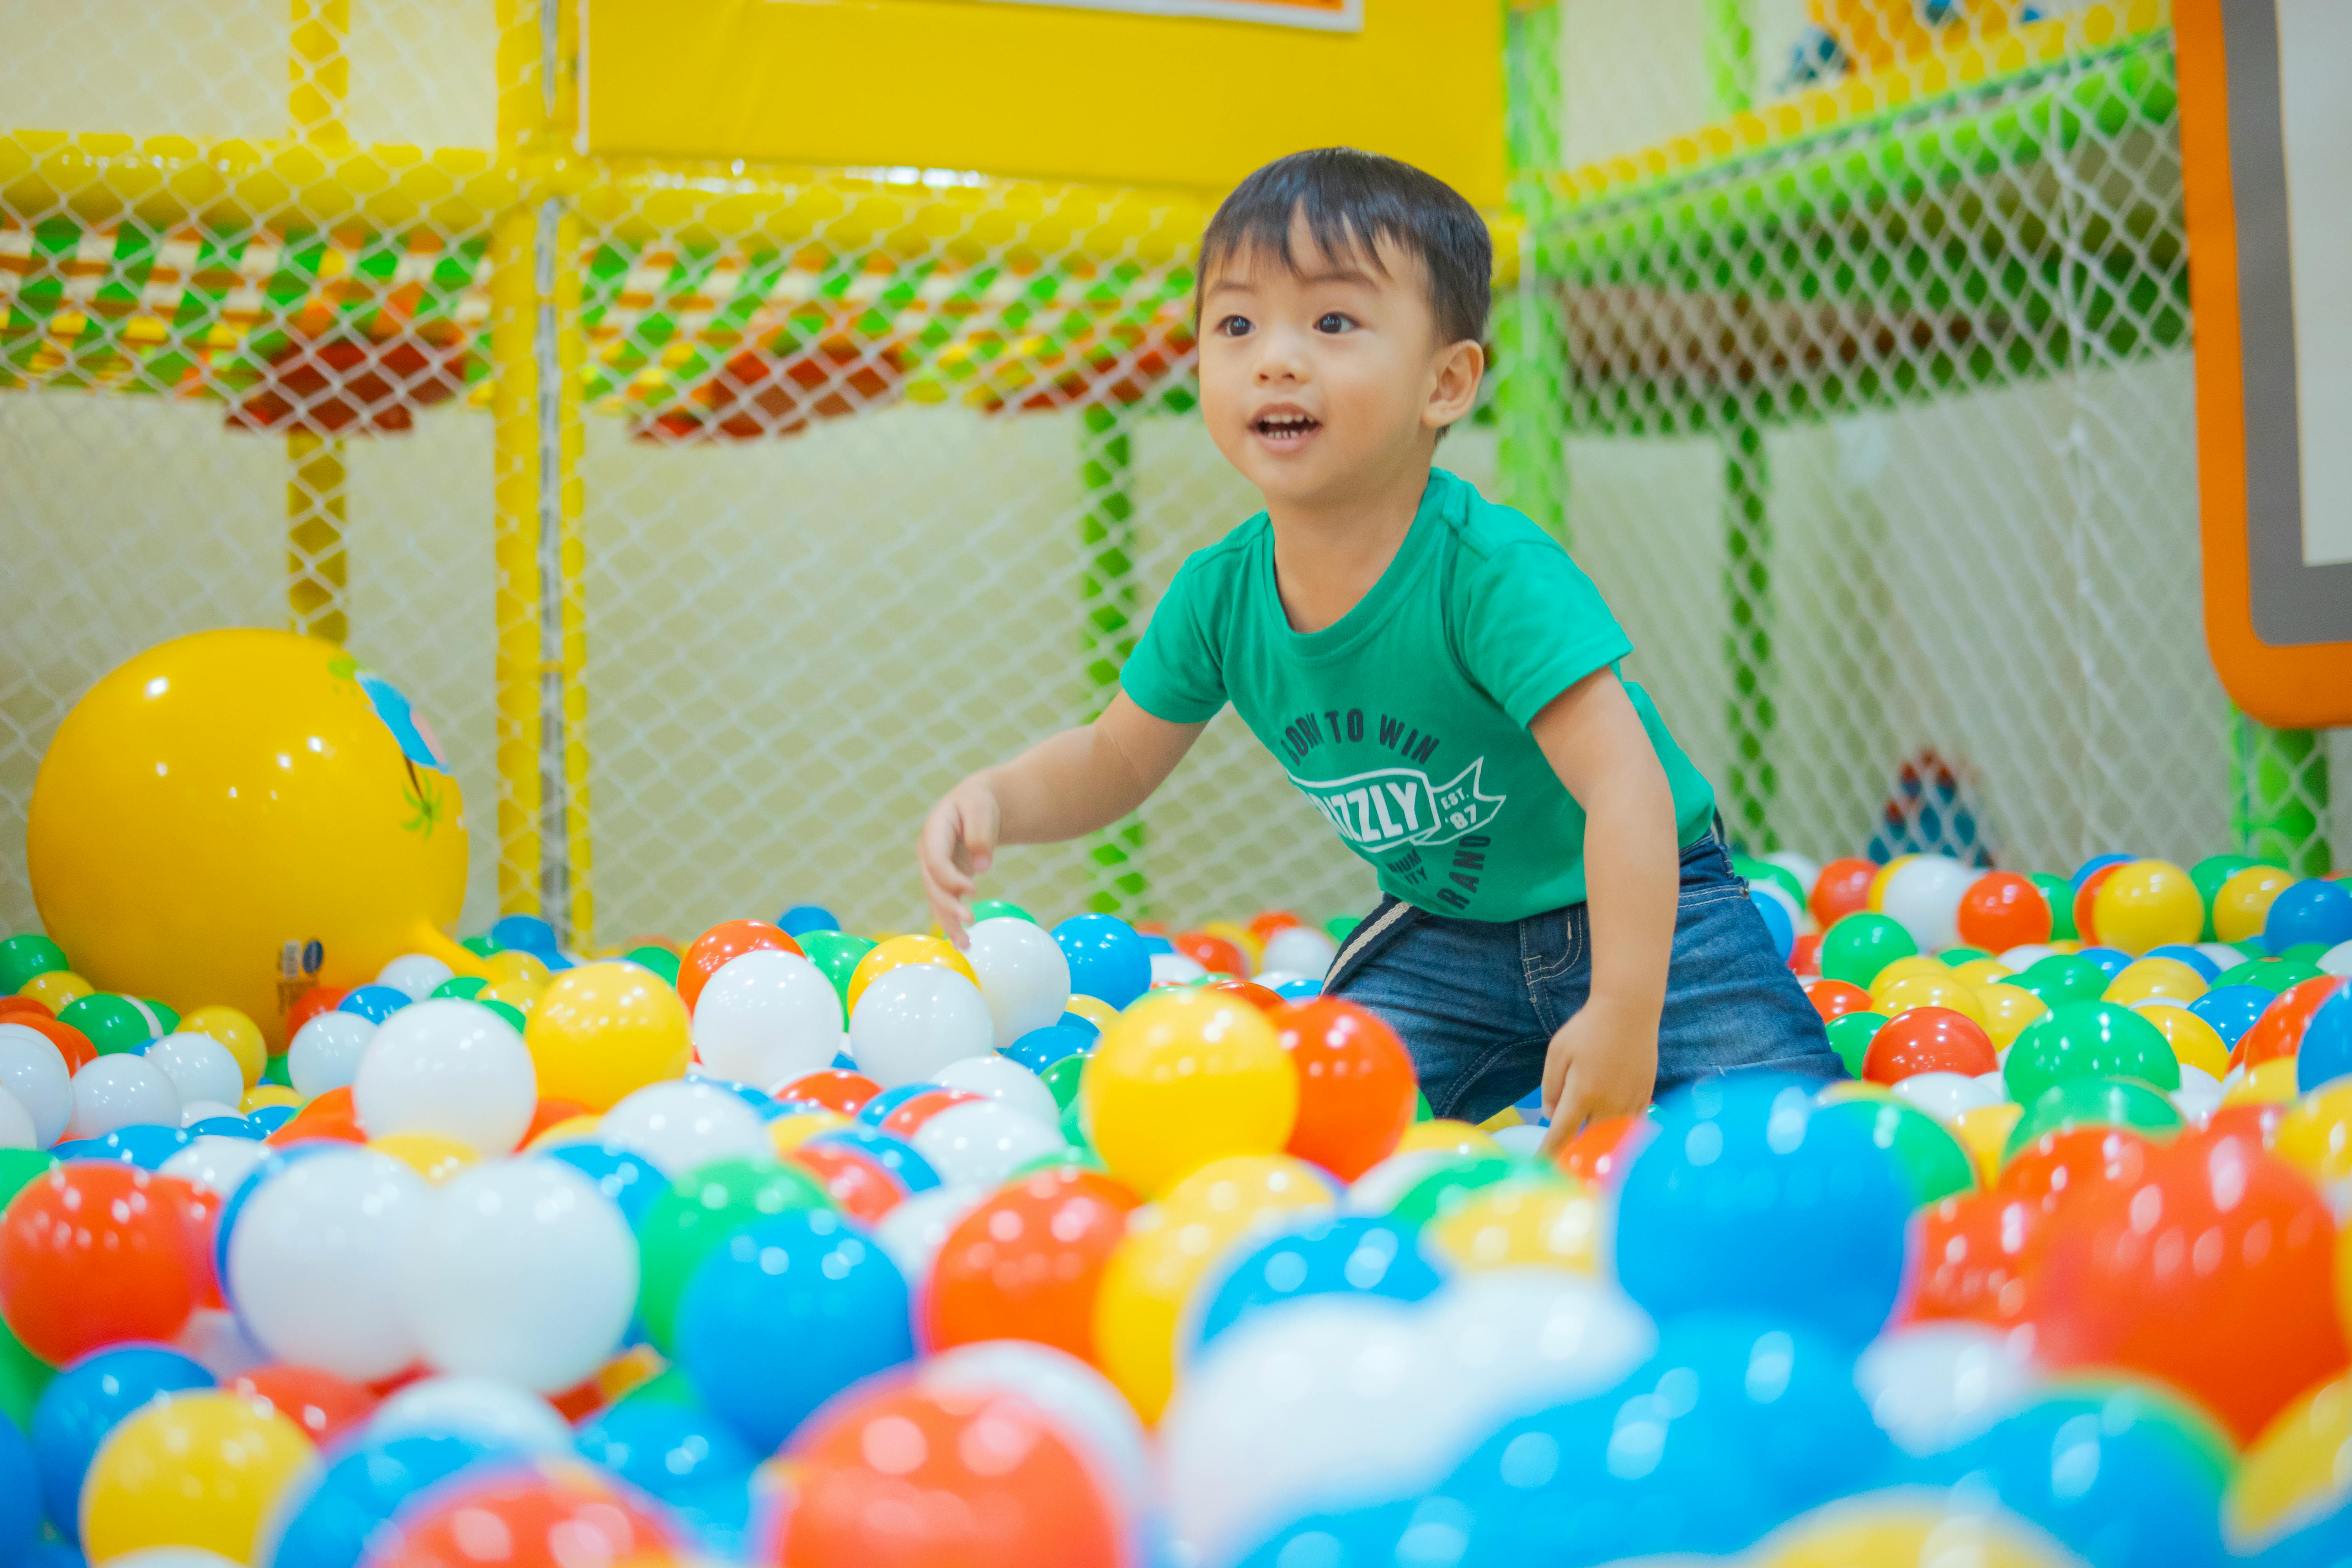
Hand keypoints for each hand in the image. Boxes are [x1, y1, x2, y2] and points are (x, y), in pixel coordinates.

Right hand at [917, 776, 1001, 948]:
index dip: (950, 877)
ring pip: (935, 899)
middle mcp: (927, 852)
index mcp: (933, 831)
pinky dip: (952, 923)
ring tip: (965, 945)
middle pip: (932, 884)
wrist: (977, 804)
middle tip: (970, 920)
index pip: (935, 860)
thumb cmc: (980, 803)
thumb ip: (981, 834)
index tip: (972, 891)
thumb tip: (981, 867)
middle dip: (949, 905)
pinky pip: (944, 903)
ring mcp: (933, 868)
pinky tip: (963, 943)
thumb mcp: (982, 809)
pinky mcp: (944, 880)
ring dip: (948, 922)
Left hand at [1537, 996, 1657, 1155]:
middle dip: (1577, 1155)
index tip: (1541, 1166)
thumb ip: (1551, 1088)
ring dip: (1601, 1149)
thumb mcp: (1557, 1053)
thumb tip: (1552, 1117)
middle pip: (1591, 1142)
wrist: (1629, 1012)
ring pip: (1614, 1138)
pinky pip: (1632, 1126)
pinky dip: (1622, 1136)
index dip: (1551, 1152)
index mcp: (1582, 1093)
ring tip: (1590, 1159)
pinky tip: (1614, 1139)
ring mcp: (1630, 1102)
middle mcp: (1609, 1104)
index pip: (1563, 1133)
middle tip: (1565, 1164)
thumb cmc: (1587, 1030)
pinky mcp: (1646, 1097)